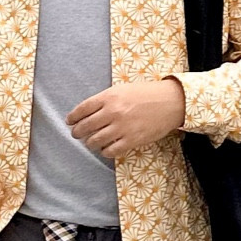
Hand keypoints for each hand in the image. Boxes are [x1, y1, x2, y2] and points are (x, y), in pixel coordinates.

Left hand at [67, 79, 185, 160]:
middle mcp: (113, 112)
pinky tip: (105, 149)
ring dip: (90, 143)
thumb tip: (88, 112)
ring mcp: (122, 128)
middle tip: (76, 134)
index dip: (73, 117)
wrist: (170, 102)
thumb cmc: (146, 94)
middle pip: (86, 126)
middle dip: (78, 132)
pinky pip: (111, 151)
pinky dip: (104, 151)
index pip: (83, 109)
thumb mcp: (122, 89)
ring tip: (90, 142)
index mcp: (109, 97)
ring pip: (95, 141)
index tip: (70, 121)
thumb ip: (105, 99)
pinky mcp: (132, 140)